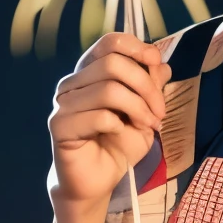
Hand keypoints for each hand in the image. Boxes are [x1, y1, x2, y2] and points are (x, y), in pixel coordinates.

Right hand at [48, 33, 170, 208]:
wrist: (98, 181)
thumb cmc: (118, 144)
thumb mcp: (145, 112)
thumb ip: (151, 87)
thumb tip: (161, 64)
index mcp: (90, 72)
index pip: (110, 42)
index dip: (138, 48)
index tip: (157, 66)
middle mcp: (72, 82)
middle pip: (113, 64)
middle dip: (145, 86)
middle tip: (160, 111)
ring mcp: (63, 103)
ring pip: (108, 89)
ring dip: (138, 108)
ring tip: (150, 125)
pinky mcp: (60, 126)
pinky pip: (99, 116)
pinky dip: (121, 125)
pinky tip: (122, 134)